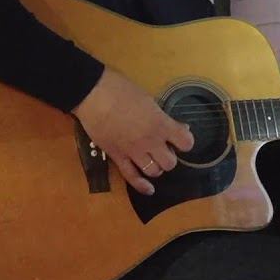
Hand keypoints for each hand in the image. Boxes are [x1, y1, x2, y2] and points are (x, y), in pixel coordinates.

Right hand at [72, 67, 193, 194]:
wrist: (93, 94)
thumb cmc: (122, 90)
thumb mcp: (149, 100)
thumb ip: (164, 117)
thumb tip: (180, 127)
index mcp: (161, 125)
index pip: (186, 143)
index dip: (184, 141)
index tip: (179, 138)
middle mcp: (151, 142)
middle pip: (170, 162)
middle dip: (168, 156)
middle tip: (162, 148)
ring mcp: (133, 152)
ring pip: (154, 172)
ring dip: (156, 167)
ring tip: (152, 159)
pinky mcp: (117, 157)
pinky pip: (132, 177)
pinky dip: (142, 186)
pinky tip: (149, 189)